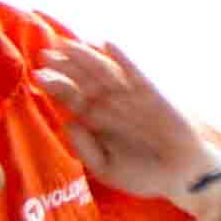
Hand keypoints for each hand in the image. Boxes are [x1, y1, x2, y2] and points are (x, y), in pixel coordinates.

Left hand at [35, 29, 217, 201]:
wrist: (182, 176)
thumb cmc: (144, 175)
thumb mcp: (107, 170)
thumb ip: (86, 150)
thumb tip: (70, 122)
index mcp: (96, 122)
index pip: (70, 98)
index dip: (55, 85)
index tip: (38, 76)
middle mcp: (110, 106)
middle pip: (83, 80)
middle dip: (64, 66)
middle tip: (46, 54)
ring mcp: (131, 98)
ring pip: (104, 71)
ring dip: (86, 57)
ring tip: (68, 45)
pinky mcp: (152, 94)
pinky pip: (134, 72)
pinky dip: (122, 58)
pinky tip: (105, 44)